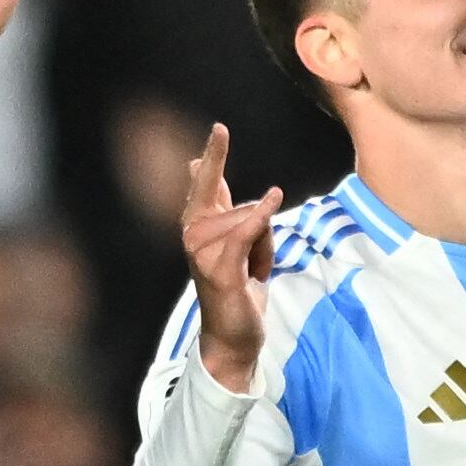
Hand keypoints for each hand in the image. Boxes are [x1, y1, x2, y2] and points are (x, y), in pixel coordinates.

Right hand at [181, 123, 279, 392]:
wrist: (234, 335)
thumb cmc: (238, 287)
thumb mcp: (235, 240)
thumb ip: (221, 203)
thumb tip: (193, 163)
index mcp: (197, 225)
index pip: (204, 182)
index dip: (213, 156)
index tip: (220, 129)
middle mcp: (193, 235)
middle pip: (229, 199)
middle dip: (245, 210)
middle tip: (249, 255)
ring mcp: (201, 252)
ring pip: (247, 218)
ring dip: (264, 243)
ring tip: (254, 271)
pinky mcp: (218, 269)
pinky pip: (245, 231)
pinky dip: (260, 216)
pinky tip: (273, 199)